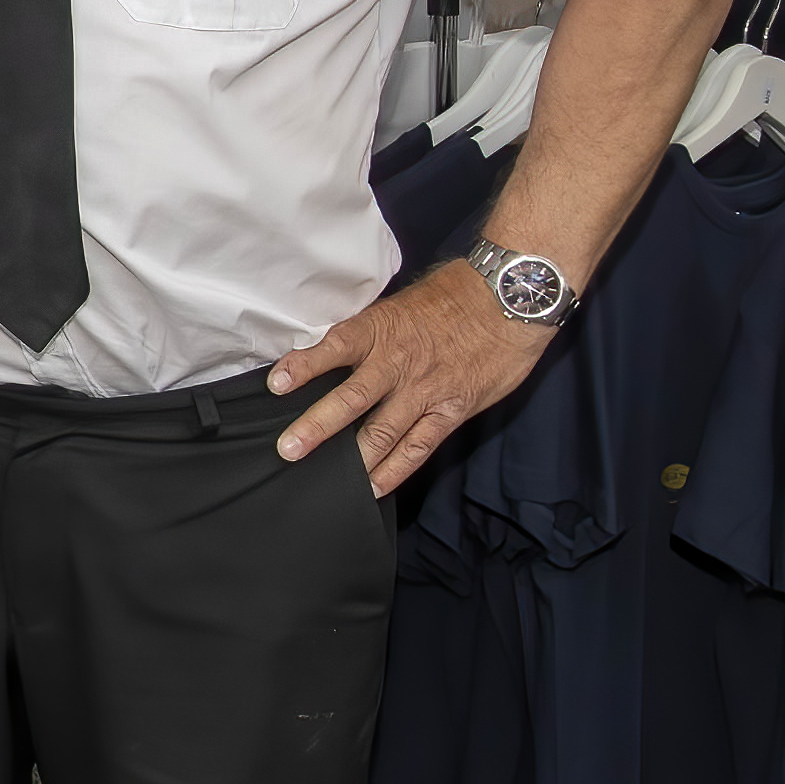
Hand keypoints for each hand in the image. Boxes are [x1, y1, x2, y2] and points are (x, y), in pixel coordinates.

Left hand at [268, 260, 558, 495]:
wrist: (508, 300)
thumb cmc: (452, 297)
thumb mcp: (400, 304)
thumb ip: (370, 332)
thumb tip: (333, 351)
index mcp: (380, 330)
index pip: (334, 348)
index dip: (304, 367)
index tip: (276, 384)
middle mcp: (398, 363)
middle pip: (352, 399)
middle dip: (317, 426)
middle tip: (289, 448)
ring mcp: (425, 391)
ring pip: (383, 430)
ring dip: (352, 457)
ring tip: (324, 478)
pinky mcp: (451, 411)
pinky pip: (419, 446)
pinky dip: (395, 469)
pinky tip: (373, 486)